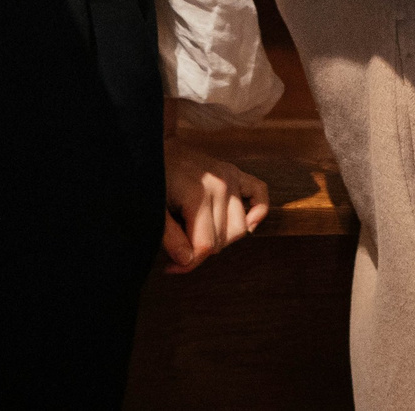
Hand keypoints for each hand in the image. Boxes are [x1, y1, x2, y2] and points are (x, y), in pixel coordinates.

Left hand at [161, 140, 269, 272]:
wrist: (157, 146)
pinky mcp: (237, 173)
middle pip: (223, 240)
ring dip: (222, 238)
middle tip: (179, 246)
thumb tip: (187, 261)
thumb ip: (169, 237)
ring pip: (240, 228)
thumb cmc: (154, 180)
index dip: (188, 263)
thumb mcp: (155, 210)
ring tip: (198, 232)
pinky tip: (245, 223)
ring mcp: (232, 177)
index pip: (205, 245)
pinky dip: (257, 212)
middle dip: (200, 250)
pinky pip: (260, 195)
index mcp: (198, 195)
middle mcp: (221, 186)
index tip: (171, 267)